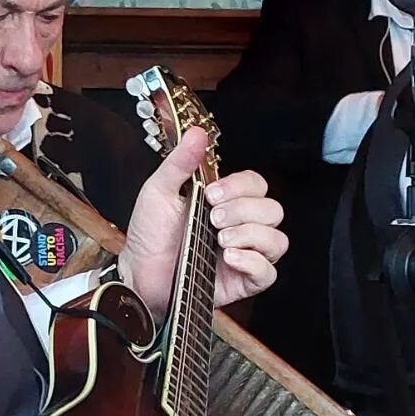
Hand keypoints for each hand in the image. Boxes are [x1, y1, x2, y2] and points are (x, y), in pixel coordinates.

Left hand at [117, 127, 286, 315]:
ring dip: (250, 234)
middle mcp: (240, 226)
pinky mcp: (242, 282)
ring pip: (277, 240)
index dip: (240, 187)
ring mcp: (244, 254)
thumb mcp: (159, 190)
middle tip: (213, 218)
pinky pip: (268, 273)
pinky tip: (228, 257)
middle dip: (243, 210)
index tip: (212, 193)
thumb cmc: (149, 233)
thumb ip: (180, 162)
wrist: (138, 272)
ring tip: (220, 238)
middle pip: (272, 210)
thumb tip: (196, 133)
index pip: (256, 185)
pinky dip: (252, 262)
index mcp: (225, 202)